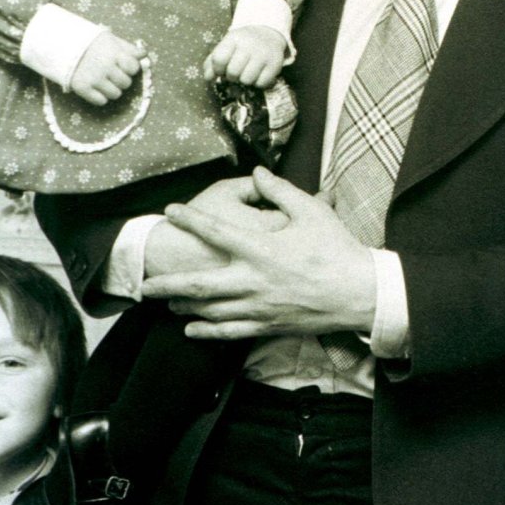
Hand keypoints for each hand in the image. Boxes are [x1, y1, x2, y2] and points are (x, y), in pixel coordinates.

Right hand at [70, 31, 145, 105]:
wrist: (62, 44)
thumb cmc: (91, 43)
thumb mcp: (111, 40)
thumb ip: (129, 48)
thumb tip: (144, 54)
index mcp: (114, 53)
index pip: (133, 68)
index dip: (130, 68)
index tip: (122, 65)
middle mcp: (105, 66)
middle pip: (126, 84)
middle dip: (121, 79)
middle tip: (112, 74)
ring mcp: (94, 78)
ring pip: (115, 95)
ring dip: (112, 89)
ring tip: (104, 81)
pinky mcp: (82, 88)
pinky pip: (101, 102)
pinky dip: (100, 97)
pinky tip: (95, 88)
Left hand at [141, 167, 375, 339]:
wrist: (360, 294)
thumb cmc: (337, 249)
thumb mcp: (310, 211)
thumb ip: (280, 191)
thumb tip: (258, 172)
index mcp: (261, 249)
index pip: (216, 231)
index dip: (190, 219)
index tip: (170, 210)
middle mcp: (253, 281)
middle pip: (200, 286)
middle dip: (168, 284)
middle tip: (144, 284)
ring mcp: (259, 307)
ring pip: (211, 311)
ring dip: (183, 307)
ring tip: (163, 302)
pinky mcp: (269, 326)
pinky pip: (230, 332)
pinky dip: (207, 332)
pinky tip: (191, 330)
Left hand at [204, 25, 285, 87]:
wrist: (267, 33)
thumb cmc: (242, 44)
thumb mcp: (225, 46)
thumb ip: (212, 62)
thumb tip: (209, 78)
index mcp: (234, 38)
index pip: (219, 59)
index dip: (217, 69)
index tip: (221, 69)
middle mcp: (249, 44)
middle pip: (233, 72)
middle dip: (231, 77)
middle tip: (236, 72)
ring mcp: (263, 54)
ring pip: (247, 80)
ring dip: (245, 80)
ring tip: (247, 72)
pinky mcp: (275, 64)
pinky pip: (261, 84)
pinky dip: (258, 83)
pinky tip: (258, 74)